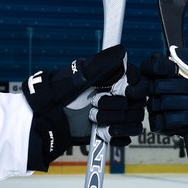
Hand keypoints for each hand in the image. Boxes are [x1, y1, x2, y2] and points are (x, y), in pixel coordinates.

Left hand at [22, 44, 138, 170]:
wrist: (48, 116)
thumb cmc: (61, 91)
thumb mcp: (80, 74)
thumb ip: (102, 63)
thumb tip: (122, 50)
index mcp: (116, 79)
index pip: (139, 82)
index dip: (135, 88)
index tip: (123, 90)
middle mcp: (119, 96)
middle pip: (138, 104)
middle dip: (117, 106)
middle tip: (95, 104)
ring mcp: (116, 114)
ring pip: (134, 121)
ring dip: (115, 120)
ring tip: (93, 118)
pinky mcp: (111, 131)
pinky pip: (126, 136)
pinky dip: (116, 135)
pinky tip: (101, 131)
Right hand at [140, 53, 187, 135]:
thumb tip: (174, 52)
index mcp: (169, 71)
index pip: (148, 67)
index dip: (159, 68)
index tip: (175, 70)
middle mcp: (160, 88)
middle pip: (153, 86)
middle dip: (178, 88)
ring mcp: (160, 107)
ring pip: (158, 104)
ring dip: (183, 104)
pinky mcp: (164, 125)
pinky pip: (162, 122)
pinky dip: (182, 119)